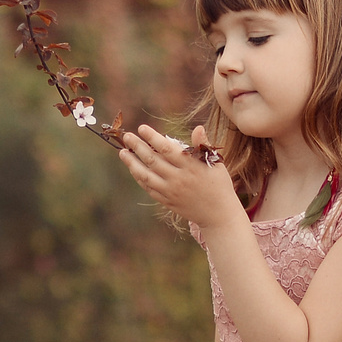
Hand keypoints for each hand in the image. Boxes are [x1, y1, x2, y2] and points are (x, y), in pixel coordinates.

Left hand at [118, 124, 241, 229]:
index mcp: (191, 166)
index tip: (141, 128)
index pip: (167, 149)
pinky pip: (148, 188)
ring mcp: (171, 191)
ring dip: (132, 163)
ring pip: (146, 175)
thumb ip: (203, 145)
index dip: (153, 138)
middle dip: (137, 147)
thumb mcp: (216, 163)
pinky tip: (133, 168)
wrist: (218, 214)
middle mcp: (178, 179)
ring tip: (122, 152)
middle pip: (153, 160)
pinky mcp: (167, 201)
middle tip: (127, 136)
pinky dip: (139, 177)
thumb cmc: (219, 184)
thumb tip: (198, 127)